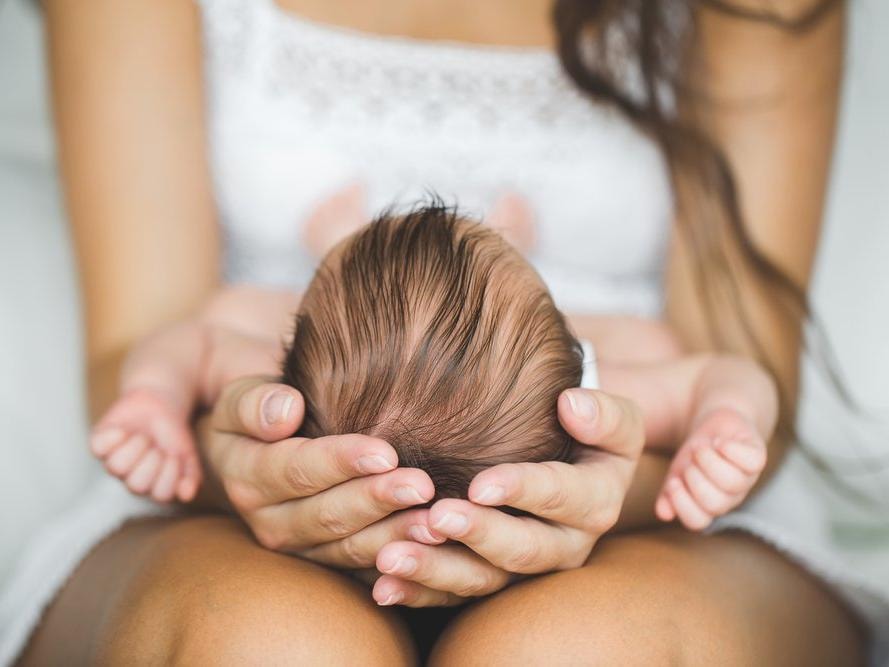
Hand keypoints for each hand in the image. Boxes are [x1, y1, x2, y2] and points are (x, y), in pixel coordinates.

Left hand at [91, 387, 200, 502]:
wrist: (160, 404)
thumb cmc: (173, 435)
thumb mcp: (188, 455)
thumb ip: (191, 475)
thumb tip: (187, 495)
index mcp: (154, 485)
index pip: (161, 494)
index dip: (170, 474)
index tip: (175, 455)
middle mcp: (131, 478)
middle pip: (137, 485)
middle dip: (152, 462)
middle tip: (157, 447)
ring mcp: (113, 462)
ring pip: (116, 467)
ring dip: (135, 447)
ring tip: (143, 437)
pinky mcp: (99, 444)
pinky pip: (98, 447)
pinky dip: (113, 436)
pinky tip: (124, 430)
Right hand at [200, 376, 442, 563]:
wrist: (261, 444)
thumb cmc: (260, 411)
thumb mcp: (239, 398)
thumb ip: (254, 403)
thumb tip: (285, 411)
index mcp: (248, 478)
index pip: (298, 470)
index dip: (341, 462)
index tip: (385, 453)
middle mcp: (271, 522)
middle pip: (329, 516)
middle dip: (377, 501)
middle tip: (422, 487)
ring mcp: (301, 548)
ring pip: (350, 548)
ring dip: (395, 537)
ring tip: (435, 523)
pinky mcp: (329, 561)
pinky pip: (366, 568)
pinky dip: (400, 562)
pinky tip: (432, 550)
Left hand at [369, 388, 645, 606]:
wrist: (572, 462)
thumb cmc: (586, 431)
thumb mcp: (613, 421)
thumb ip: (604, 414)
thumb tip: (572, 404)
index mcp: (595, 503)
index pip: (562, 497)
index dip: (523, 491)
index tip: (481, 484)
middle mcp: (564, 545)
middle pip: (523, 549)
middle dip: (478, 535)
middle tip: (437, 516)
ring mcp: (525, 569)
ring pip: (484, 581)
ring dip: (437, 571)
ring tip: (393, 557)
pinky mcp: (491, 579)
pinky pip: (455, 595)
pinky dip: (418, 592)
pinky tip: (384, 586)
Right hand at [655, 407, 766, 530]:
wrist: (715, 427)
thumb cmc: (695, 455)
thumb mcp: (677, 473)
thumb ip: (669, 494)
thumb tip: (663, 514)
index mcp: (707, 505)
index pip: (697, 521)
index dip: (683, 504)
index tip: (673, 482)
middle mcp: (729, 497)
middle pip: (715, 503)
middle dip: (695, 479)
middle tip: (690, 460)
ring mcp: (746, 479)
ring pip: (733, 482)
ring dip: (709, 460)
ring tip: (700, 446)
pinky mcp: (757, 458)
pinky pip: (752, 461)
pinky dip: (731, 449)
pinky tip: (719, 442)